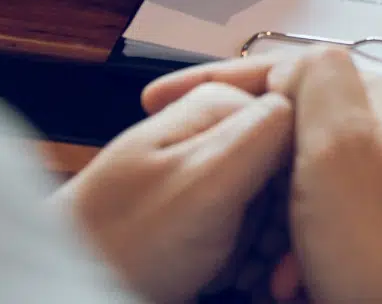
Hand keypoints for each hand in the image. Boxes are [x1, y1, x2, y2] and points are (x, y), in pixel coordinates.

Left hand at [52, 81, 292, 303]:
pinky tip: (243, 278)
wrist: (72, 279)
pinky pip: (252, 226)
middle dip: (290, 220)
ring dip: (274, 245)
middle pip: (291, 166)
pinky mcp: (205, 207)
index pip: (301, 125)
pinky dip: (253, 256)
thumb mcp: (203, 182)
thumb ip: (256, 135)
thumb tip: (303, 101)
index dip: (308, 180)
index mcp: (218, 106)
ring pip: (276, 201)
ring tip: (259, 280)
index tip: (303, 230)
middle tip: (278, 273)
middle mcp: (217, 128)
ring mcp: (210, 168)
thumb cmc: (126, 239)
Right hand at [143, 52, 381, 303]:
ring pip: (295, 177)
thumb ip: (315, 80)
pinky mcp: (374, 233)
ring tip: (258, 249)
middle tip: (203, 180)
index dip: (218, 79)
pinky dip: (290, 246)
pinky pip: (313, 221)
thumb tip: (287, 66)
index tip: (160, 99)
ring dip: (266, 213)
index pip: (287, 68)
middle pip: (288, 123)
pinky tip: (285, 276)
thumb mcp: (343, 143)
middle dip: (246, 159)